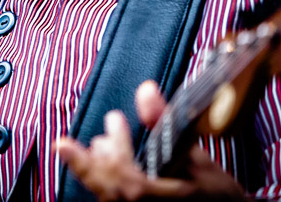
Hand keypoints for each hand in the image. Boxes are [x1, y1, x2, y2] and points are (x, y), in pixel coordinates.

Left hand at [54, 81, 247, 200]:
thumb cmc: (218, 196)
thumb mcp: (198, 158)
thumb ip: (166, 124)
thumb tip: (145, 90)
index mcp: (153, 198)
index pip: (114, 180)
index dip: (84, 163)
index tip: (62, 143)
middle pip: (105, 189)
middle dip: (92, 160)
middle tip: (102, 135)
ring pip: (107, 197)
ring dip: (100, 171)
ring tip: (104, 146)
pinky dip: (109, 183)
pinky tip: (112, 166)